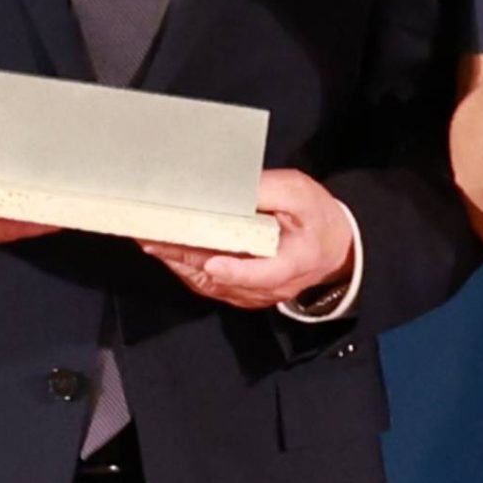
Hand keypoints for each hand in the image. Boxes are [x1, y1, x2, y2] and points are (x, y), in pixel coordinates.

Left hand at [139, 168, 355, 311]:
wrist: (333, 249)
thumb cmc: (317, 219)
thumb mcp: (301, 195)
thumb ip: (271, 192)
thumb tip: (235, 189)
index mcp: (293, 264)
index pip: (264, 274)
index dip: (237, 271)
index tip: (213, 263)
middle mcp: (269, 287)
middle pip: (221, 278)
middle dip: (185, 257)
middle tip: (154, 237)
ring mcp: (252, 294)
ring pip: (208, 282)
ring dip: (177, 260)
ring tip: (149, 238)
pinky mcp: (240, 291)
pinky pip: (207, 282)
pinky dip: (183, 264)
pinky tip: (164, 248)